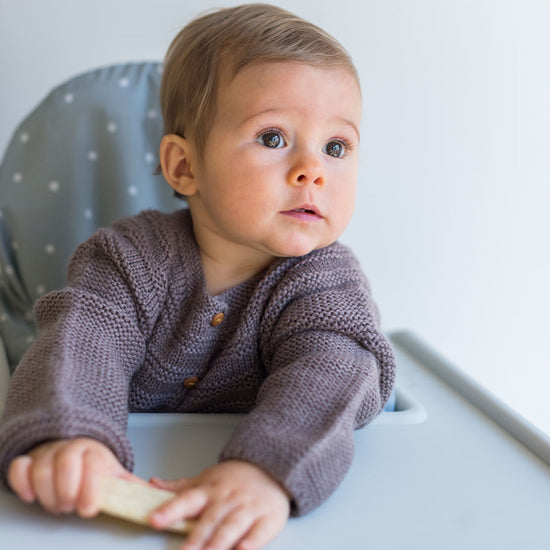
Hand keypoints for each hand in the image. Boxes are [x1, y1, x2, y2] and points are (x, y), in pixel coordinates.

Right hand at [7, 437, 141, 516]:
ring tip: (57, 504)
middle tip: (70, 506)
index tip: (88, 510)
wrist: (75, 448)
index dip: (90, 488)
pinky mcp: (30, 459)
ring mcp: (49, 452)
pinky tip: (31, 496)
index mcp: (96, 452)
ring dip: (47, 494)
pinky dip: (22, 482)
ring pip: (41, 468)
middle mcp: (71, 448)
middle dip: (67, 492)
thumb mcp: (115, 474)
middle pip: (65, 464)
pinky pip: (20, 467)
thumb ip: (131, 487)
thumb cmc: (95, 468)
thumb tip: (153, 496)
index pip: (92, 464)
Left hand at [149, 460, 290, 549]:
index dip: (170, 510)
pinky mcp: (268, 519)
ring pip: (232, 526)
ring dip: (219, 542)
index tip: (154, 519)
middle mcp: (227, 499)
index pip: (187, 499)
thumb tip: (152, 485)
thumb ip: (180, 488)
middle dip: (197, 537)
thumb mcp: (207, 479)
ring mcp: (248, 508)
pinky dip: (251, 543)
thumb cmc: (234, 479)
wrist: (272, 468)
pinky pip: (259, 533)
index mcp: (209, 490)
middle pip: (210, 518)